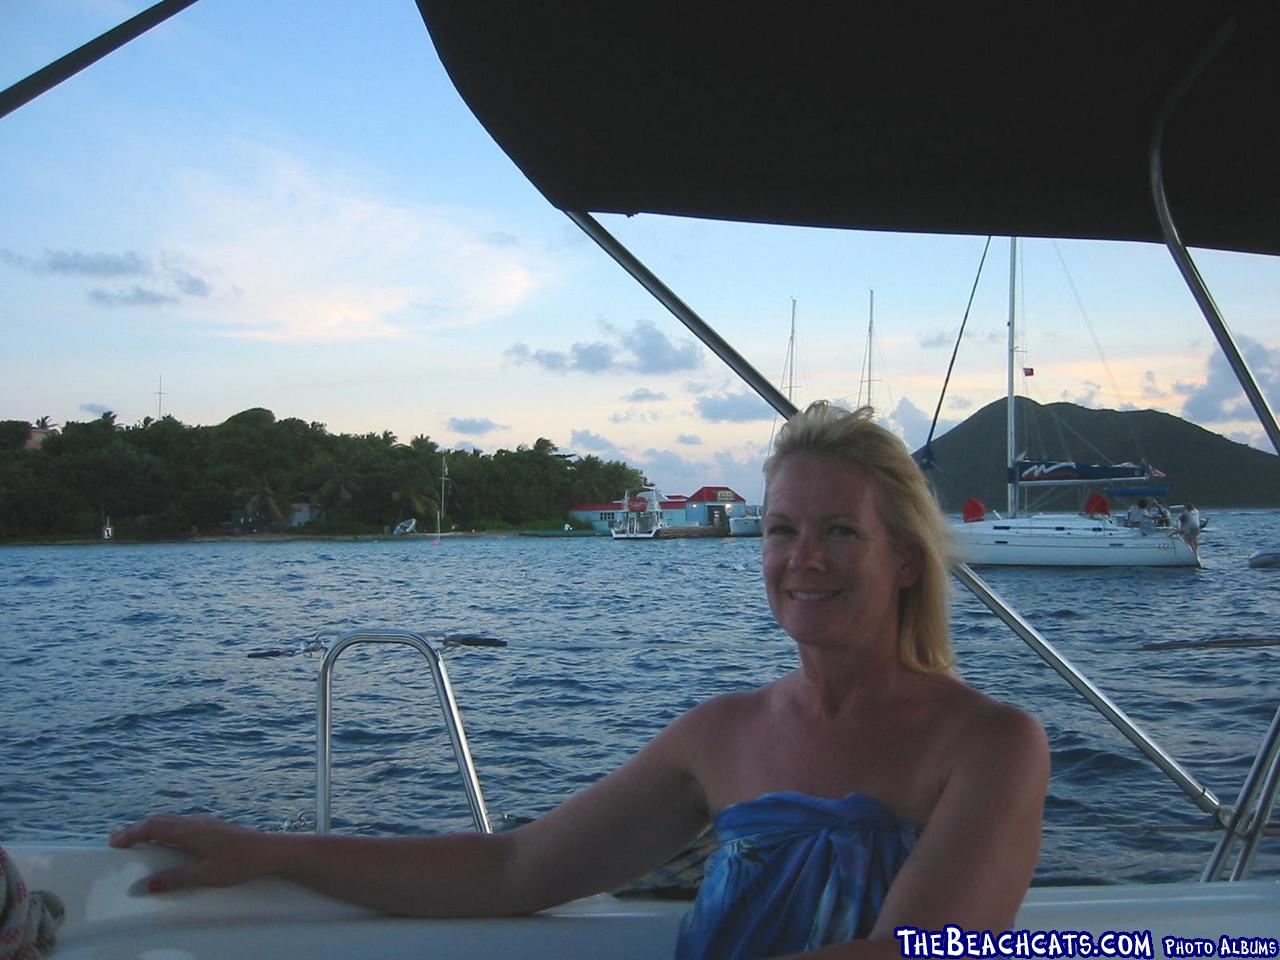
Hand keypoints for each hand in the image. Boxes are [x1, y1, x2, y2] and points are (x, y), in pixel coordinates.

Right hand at [109, 814, 275, 893]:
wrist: (269, 850)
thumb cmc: (239, 863)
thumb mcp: (206, 876)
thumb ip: (176, 879)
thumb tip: (147, 885)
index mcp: (191, 830)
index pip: (154, 827)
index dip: (131, 833)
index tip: (113, 843)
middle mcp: (196, 821)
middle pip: (160, 820)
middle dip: (137, 829)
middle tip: (118, 842)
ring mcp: (205, 821)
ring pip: (171, 820)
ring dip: (151, 828)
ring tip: (136, 842)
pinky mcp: (212, 826)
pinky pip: (181, 823)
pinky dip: (165, 830)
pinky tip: (166, 842)